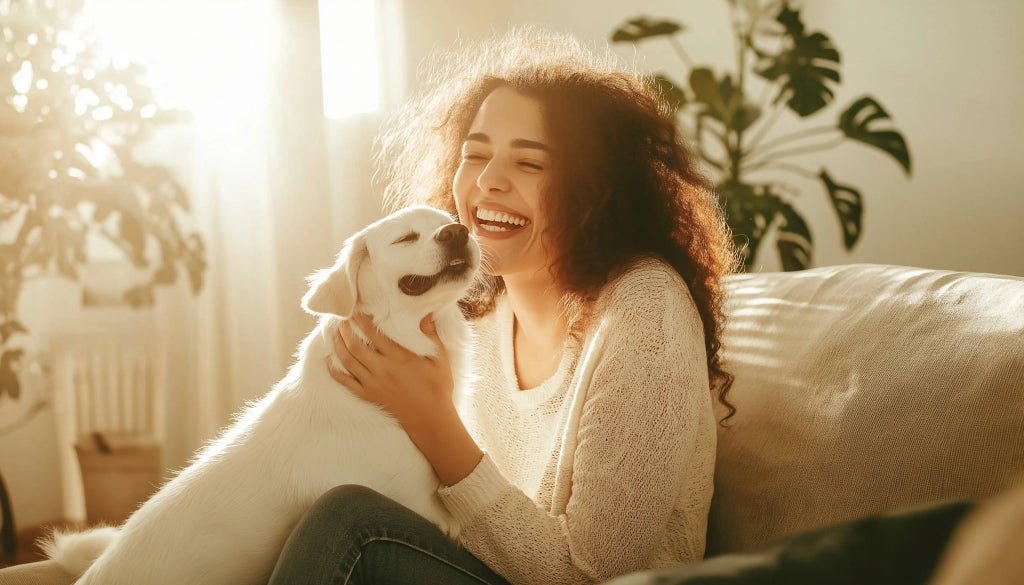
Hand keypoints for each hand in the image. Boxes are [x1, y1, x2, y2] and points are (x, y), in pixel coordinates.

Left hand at [327, 313, 453, 432]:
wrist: (430, 419)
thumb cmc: (437, 388)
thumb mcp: (440, 360)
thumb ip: (431, 336)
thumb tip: (425, 314)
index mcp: (400, 358)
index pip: (374, 333)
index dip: (362, 320)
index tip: (356, 310)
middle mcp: (382, 369)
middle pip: (355, 345)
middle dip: (345, 330)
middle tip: (341, 318)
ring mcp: (373, 384)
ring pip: (348, 361)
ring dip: (338, 345)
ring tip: (334, 333)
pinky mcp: (369, 395)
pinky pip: (345, 382)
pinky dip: (334, 371)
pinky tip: (328, 361)